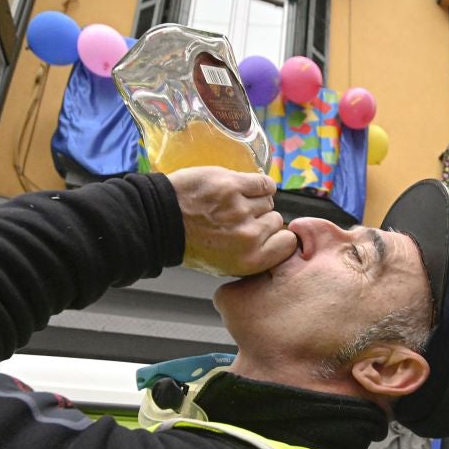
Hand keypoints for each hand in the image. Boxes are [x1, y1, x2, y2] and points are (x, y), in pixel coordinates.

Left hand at [166, 167, 297, 276]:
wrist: (161, 220)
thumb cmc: (190, 243)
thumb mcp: (224, 265)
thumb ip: (252, 256)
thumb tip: (273, 242)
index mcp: (250, 260)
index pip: (287, 244)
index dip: (278, 237)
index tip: (268, 233)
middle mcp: (250, 237)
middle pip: (277, 221)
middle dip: (261, 219)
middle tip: (240, 219)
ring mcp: (242, 209)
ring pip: (268, 201)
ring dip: (255, 201)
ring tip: (235, 203)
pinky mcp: (234, 185)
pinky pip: (264, 183)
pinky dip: (259, 184)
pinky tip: (247, 187)